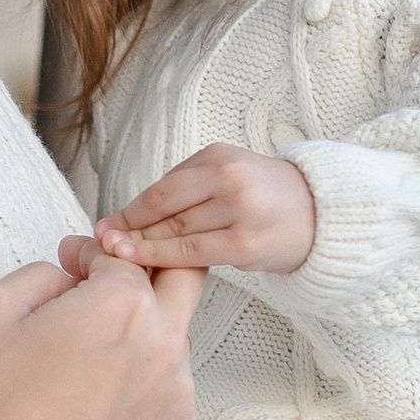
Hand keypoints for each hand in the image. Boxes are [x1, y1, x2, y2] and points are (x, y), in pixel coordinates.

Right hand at [0, 251, 205, 419]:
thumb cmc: (0, 408)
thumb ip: (36, 274)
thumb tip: (66, 278)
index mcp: (124, 304)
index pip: (121, 256)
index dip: (90, 254)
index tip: (70, 263)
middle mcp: (165, 341)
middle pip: (182, 278)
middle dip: (149, 269)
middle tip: (110, 285)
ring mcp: (179, 389)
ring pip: (174, 337)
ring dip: (142, 333)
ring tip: (91, 360)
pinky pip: (169, 387)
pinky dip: (142, 382)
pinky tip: (99, 402)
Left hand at [94, 146, 317, 276]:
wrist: (320, 213)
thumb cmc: (264, 195)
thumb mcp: (225, 173)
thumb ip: (185, 188)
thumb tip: (129, 214)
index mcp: (218, 157)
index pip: (163, 188)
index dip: (129, 209)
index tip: (104, 223)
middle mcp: (229, 179)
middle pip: (165, 209)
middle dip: (128, 228)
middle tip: (99, 242)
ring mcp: (239, 212)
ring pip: (176, 232)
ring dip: (141, 245)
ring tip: (114, 256)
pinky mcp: (246, 244)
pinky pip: (194, 253)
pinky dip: (165, 258)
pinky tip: (145, 263)